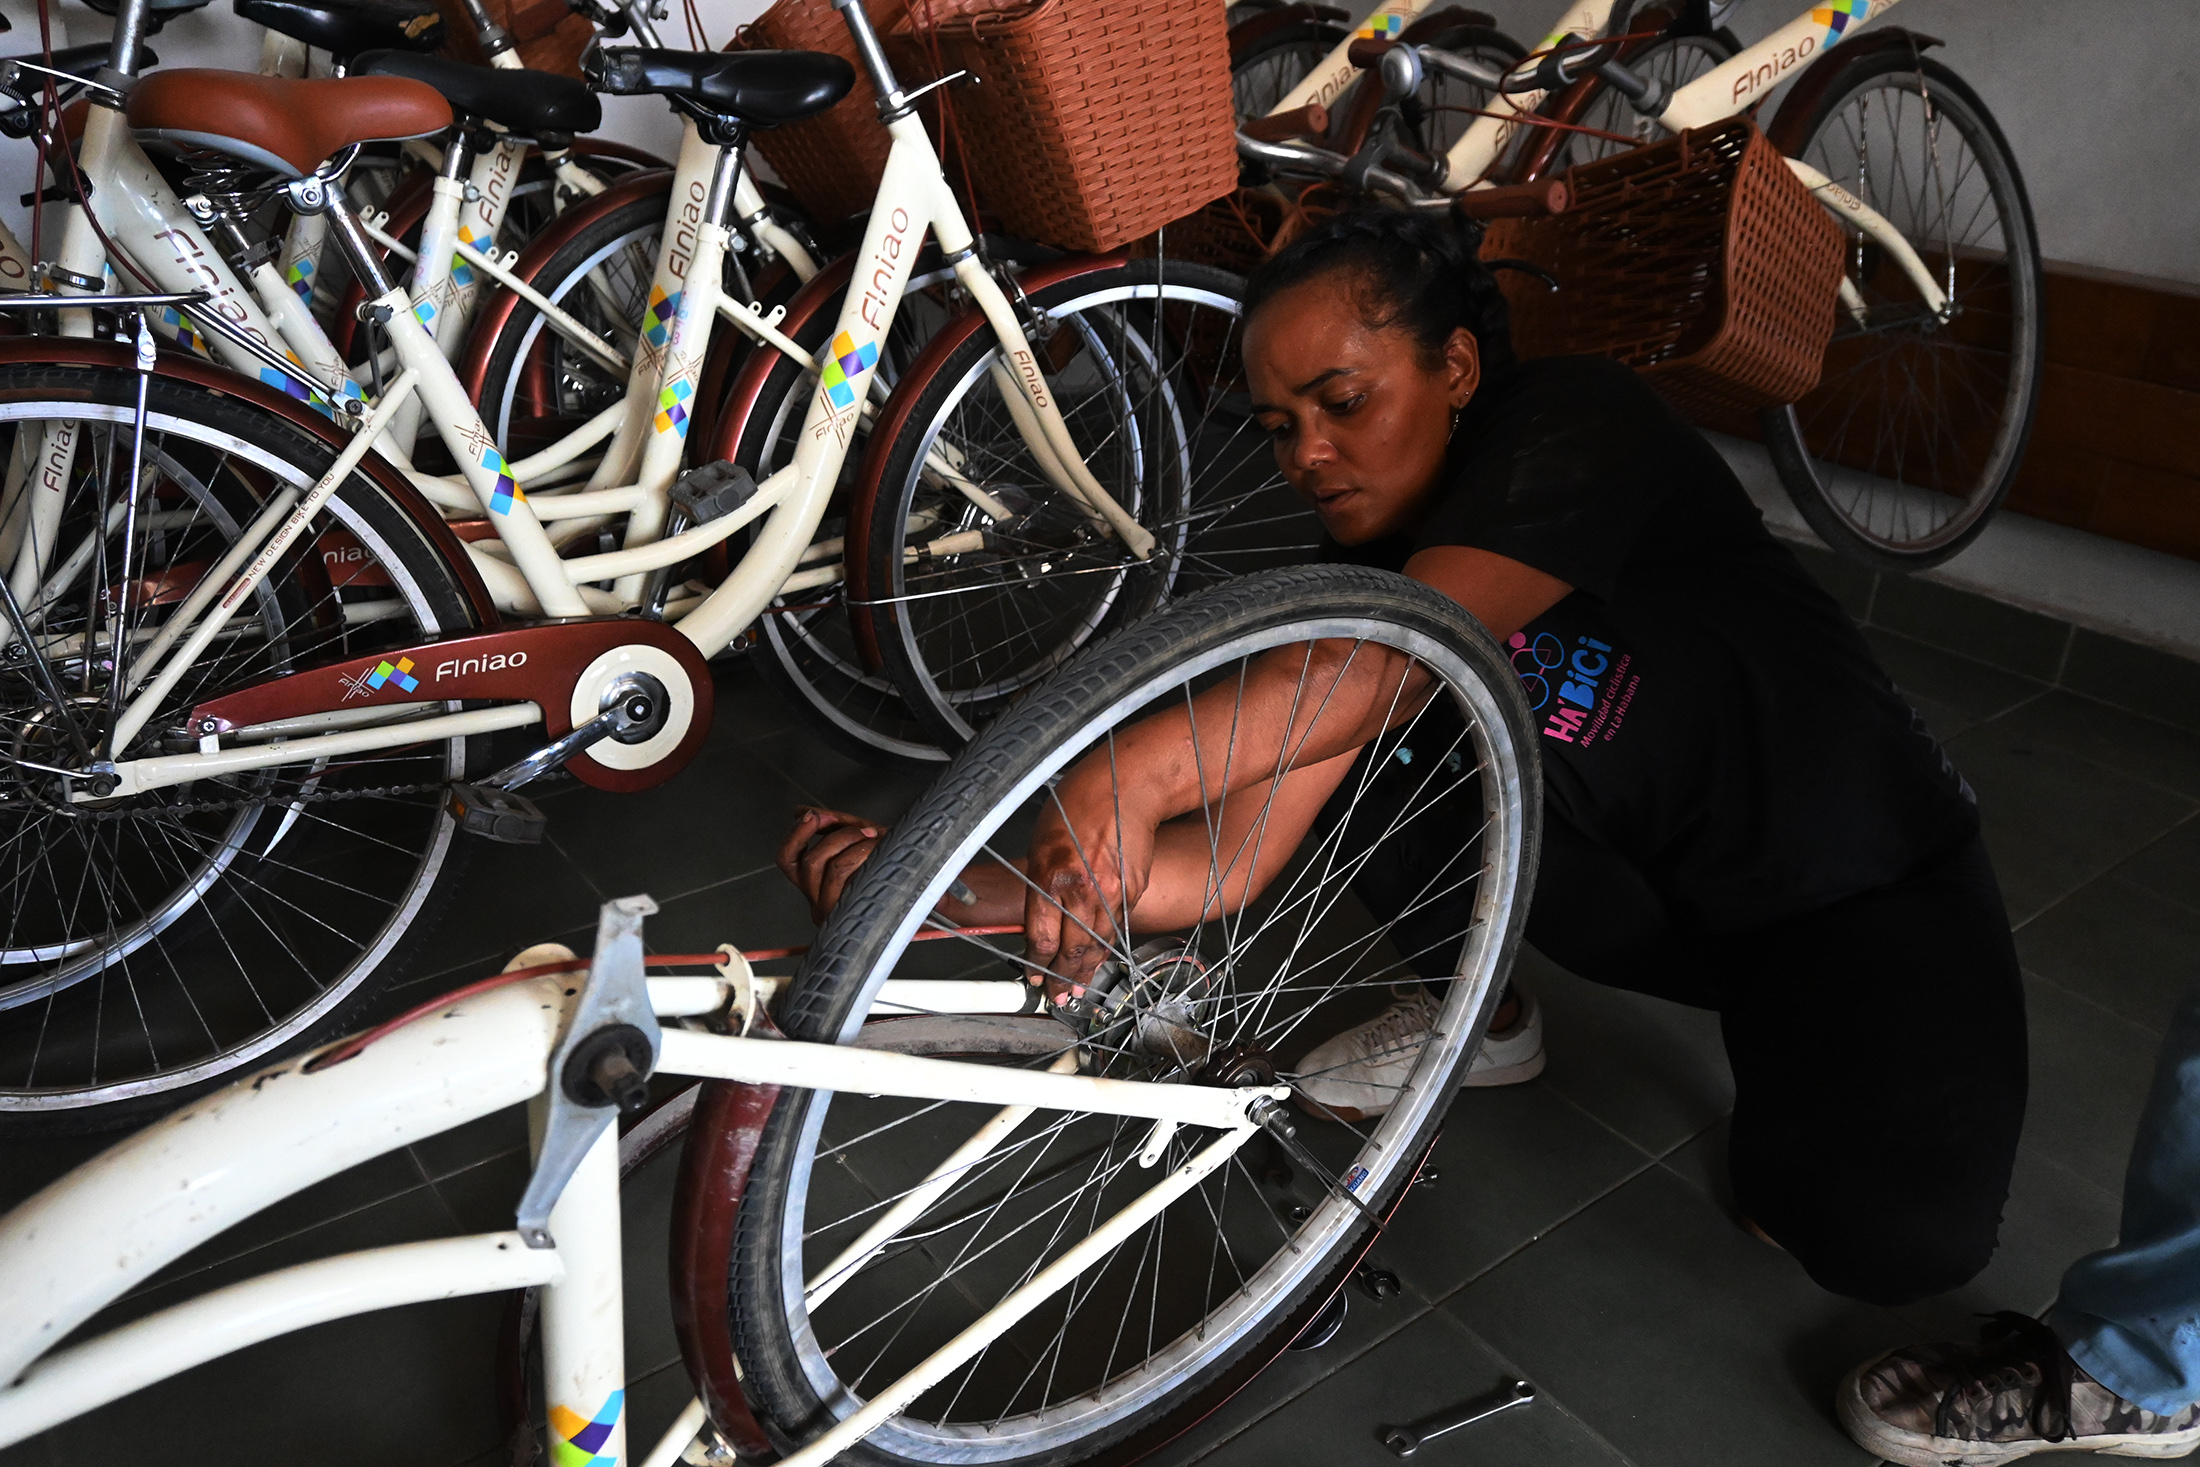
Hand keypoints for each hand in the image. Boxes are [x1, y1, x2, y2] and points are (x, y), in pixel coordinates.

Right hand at [777, 807, 884, 924]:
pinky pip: (845, 874)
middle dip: (835, 836)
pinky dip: (859, 852)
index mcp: (814, 884)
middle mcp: (818, 901)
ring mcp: (834, 910)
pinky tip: (877, 848)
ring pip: (829, 867)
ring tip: (873, 837)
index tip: (811, 815)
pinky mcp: (850, 911)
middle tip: (862, 829)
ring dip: (851, 842)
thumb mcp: (857, 837)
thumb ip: (829, 824)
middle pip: (807, 863)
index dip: (795, 835)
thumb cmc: (890, 861)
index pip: (786, 861)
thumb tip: (798, 811)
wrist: (923, 880)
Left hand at [1021, 760, 1161, 1006]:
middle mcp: (1083, 889)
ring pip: (1097, 944)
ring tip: (1078, 990)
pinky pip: (1117, 927)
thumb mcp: (1041, 841)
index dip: (1037, 962)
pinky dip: (1106, 946)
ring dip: (1087, 971)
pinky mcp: (1134, 890)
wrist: (1128, 786)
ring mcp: (1113, 892)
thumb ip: (1039, 883)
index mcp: (1052, 876)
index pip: (1041, 936)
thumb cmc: (1080, 803)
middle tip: (1058, 996)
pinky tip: (1099, 957)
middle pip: (1071, 949)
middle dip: (1063, 978)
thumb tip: (1037, 918)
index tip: (1034, 974)